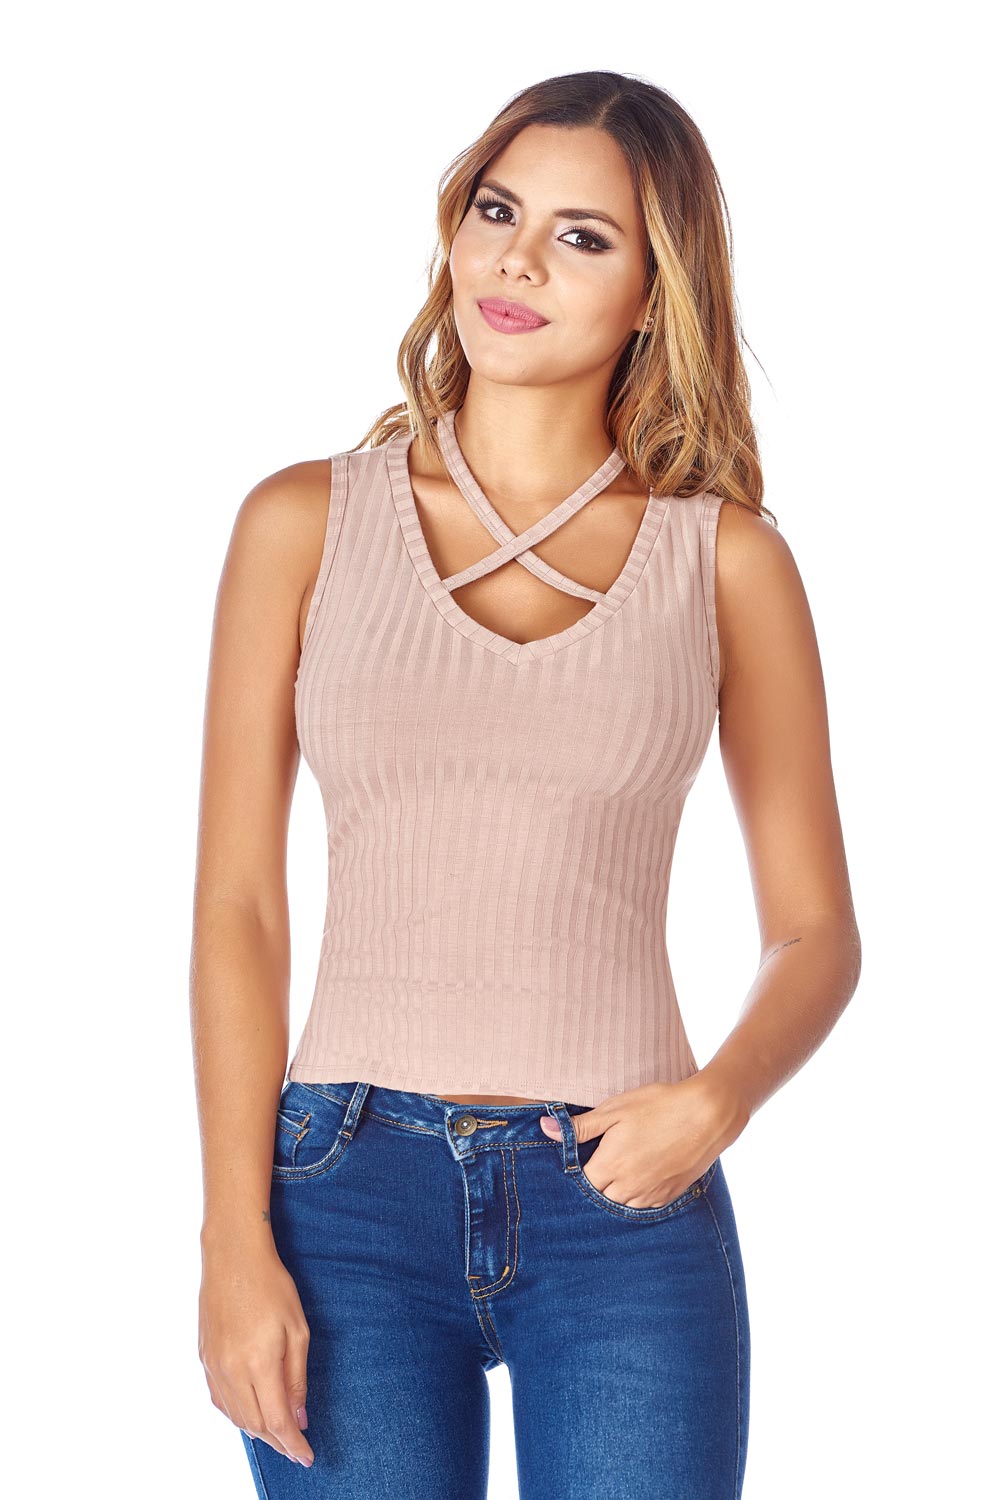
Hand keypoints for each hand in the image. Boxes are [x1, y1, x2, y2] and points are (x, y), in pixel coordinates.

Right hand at [199, 1240, 314, 1468]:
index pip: (277, 1420)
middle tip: (296, 1449)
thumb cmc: (271, 1286)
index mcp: (259, 1363)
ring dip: (257, 1432)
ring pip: (235, 1416)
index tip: (307, 1456)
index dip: (293, 1443)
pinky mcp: (204, 1358)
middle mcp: (232, 1371)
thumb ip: (297, 1377)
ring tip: (278, 1436)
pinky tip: (251, 1414)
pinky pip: (220, 1400)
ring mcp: (214, 1366)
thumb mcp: (297, 1329)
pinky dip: (237, 1415)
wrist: (233, 1257)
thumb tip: (299, 1416)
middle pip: (254, 1425)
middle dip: (278, 1443)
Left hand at [539, 1074, 745, 1208]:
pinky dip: (639, 1194)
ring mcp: (650, 1194)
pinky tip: (643, 1172)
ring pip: (622, 1204)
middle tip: (605, 1160)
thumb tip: (546, 1129)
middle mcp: (628, 1186)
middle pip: (600, 1197)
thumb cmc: (659, 1105)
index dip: (580, 1171)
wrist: (708, 1114)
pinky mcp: (669, 1196)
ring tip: (624, 1166)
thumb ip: (580, 1126)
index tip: (584, 1157)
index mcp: (609, 1165)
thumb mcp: (615, 1109)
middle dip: (597, 1183)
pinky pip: (644, 1205)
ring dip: (617, 1190)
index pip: (581, 1183)